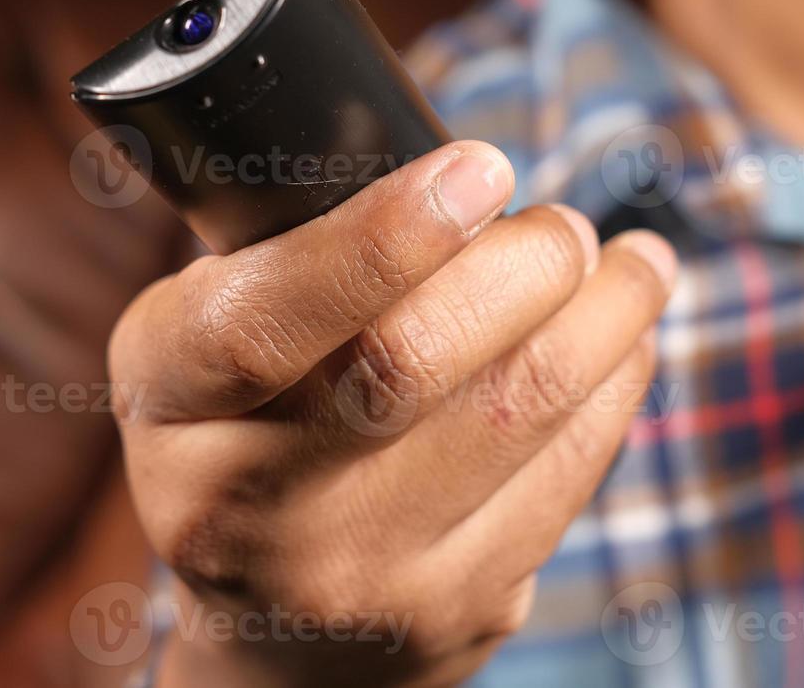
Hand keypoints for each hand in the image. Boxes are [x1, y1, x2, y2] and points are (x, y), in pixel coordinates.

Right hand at [108, 142, 676, 686]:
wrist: (277, 636)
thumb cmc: (249, 435)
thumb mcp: (206, 342)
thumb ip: (293, 262)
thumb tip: (452, 169)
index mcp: (170, 402)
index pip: (265, 320)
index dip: (382, 238)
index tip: (481, 167)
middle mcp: (246, 507)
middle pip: (412, 362)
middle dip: (526, 265)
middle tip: (567, 225)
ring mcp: (356, 575)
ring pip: (519, 412)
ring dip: (606, 313)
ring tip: (633, 263)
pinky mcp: (458, 610)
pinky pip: (570, 472)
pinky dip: (617, 383)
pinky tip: (627, 339)